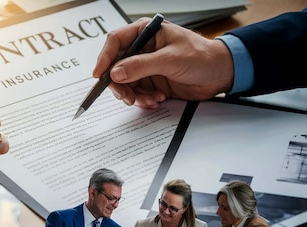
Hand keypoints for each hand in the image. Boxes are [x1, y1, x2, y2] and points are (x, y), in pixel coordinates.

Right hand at [92, 18, 233, 107]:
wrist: (221, 73)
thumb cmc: (202, 56)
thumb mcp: (170, 59)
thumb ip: (141, 66)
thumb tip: (116, 72)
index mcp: (146, 33)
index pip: (115, 42)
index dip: (104, 58)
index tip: (100, 75)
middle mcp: (142, 49)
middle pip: (116, 66)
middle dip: (119, 84)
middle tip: (126, 96)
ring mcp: (145, 66)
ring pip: (124, 83)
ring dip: (133, 95)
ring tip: (149, 99)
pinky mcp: (150, 81)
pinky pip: (136, 93)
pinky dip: (143, 99)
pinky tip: (157, 99)